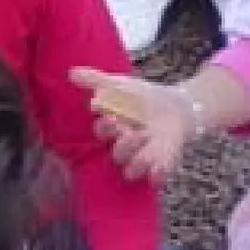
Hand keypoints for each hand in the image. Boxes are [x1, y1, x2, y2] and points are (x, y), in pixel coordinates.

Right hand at [71, 67, 194, 182]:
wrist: (177, 106)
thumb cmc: (143, 98)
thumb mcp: (121, 85)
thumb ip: (96, 80)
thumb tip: (72, 72)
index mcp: (114, 129)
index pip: (102, 133)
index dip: (105, 127)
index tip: (112, 116)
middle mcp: (126, 147)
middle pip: (117, 155)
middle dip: (123, 144)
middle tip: (131, 130)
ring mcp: (144, 158)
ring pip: (132, 171)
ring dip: (138, 158)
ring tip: (148, 139)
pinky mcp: (163, 165)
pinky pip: (157, 177)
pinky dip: (157, 174)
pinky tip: (158, 167)